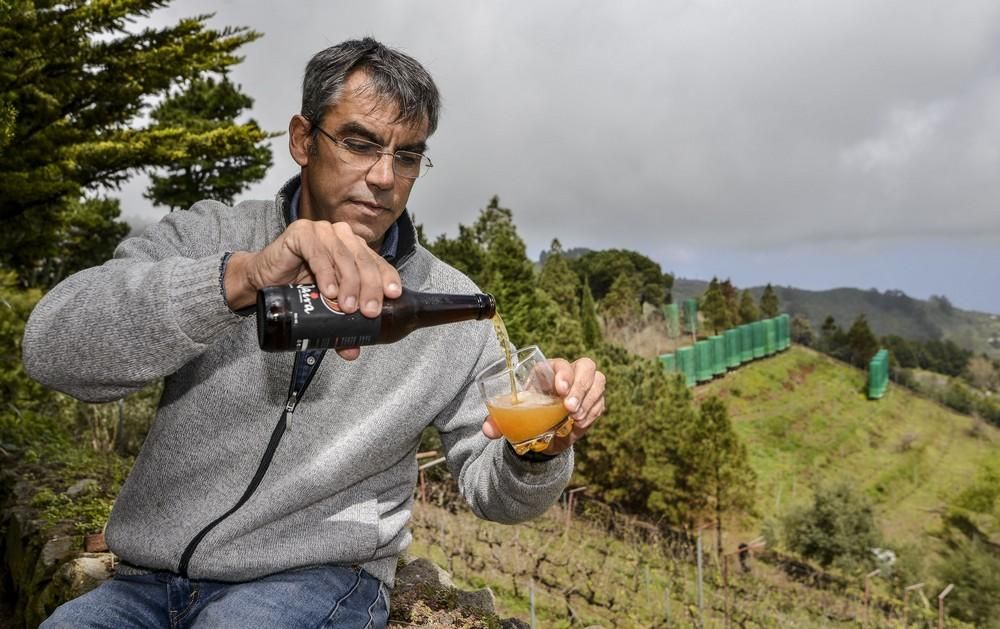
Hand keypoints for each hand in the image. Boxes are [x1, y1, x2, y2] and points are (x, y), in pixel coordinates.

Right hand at [224, 220, 401, 359]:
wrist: (262, 279)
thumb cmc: (297, 288)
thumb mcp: (324, 308)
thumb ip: (340, 326)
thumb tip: (352, 352)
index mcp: (355, 249)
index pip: (378, 262)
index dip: (386, 278)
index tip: (393, 296)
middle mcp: (342, 236)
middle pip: (363, 261)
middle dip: (368, 288)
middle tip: (368, 311)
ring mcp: (323, 231)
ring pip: (344, 257)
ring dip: (348, 283)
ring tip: (347, 307)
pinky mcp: (301, 232)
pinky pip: (318, 253)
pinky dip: (326, 273)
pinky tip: (329, 291)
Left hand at [482, 356, 604, 454]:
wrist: (542, 432)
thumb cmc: (526, 415)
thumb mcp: (511, 417)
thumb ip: (498, 422)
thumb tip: (488, 430)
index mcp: (547, 371)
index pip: (560, 363)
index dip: (564, 373)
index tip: (560, 390)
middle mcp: (569, 375)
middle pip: (586, 366)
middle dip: (580, 386)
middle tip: (570, 408)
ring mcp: (584, 387)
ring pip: (598, 381)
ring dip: (589, 400)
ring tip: (575, 418)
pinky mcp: (594, 401)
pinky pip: (600, 402)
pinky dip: (592, 413)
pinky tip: (580, 424)